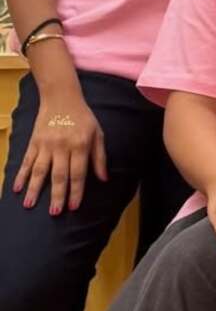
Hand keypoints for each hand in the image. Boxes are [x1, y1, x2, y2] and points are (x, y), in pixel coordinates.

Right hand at [13, 87, 107, 213]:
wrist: (61, 97)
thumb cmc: (83, 117)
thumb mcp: (98, 134)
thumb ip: (99, 157)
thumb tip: (103, 179)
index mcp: (79, 146)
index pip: (78, 173)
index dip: (76, 191)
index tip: (73, 207)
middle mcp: (62, 147)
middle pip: (58, 175)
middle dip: (56, 195)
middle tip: (54, 212)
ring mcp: (45, 145)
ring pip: (39, 170)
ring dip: (34, 189)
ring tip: (29, 205)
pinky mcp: (33, 142)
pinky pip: (26, 161)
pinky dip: (21, 175)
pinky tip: (16, 188)